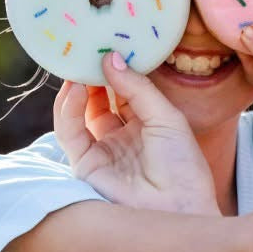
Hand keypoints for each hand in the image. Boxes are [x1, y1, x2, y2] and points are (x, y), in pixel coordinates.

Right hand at [54, 53, 218, 214]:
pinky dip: (68, 108)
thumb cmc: (183, 165)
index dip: (118, 69)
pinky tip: (76, 87)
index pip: (127, 90)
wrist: (179, 207)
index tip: (110, 43)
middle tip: (88, 47)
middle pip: (101, 98)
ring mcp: (104, 150)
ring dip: (78, 87)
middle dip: (93, 74)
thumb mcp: (167, 118)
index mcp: (150, 125)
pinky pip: (70, 131)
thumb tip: (110, 58)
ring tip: (78, 61)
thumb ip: (137, 88)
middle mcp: (125, 136)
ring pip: (81, 112)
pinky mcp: (85, 164)